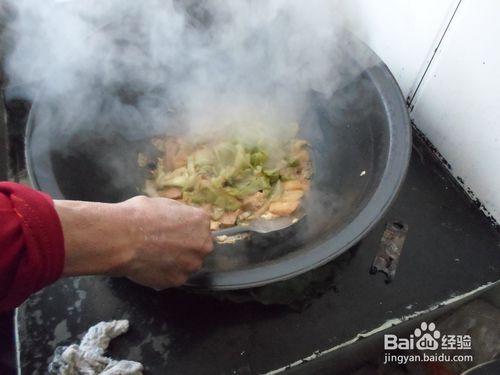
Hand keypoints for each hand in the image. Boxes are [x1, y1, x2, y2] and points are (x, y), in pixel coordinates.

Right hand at [54, 196, 212, 289]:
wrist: (121, 238)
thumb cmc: (139, 215)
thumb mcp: (163, 204)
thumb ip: (178, 215)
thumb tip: (177, 220)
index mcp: (201, 221)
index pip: (200, 226)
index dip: (185, 229)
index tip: (173, 230)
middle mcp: (203, 244)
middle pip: (198, 247)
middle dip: (186, 247)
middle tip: (165, 245)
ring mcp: (192, 265)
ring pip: (188, 264)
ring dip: (177, 262)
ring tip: (155, 257)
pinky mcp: (178, 281)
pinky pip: (174, 276)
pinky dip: (164, 274)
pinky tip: (150, 266)